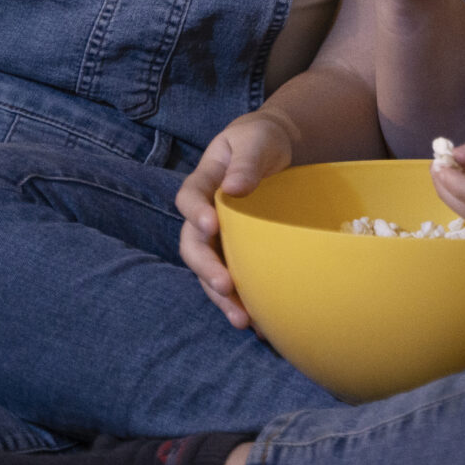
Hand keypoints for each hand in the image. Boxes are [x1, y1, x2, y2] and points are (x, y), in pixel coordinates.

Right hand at [177, 111, 299, 328]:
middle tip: (225, 285)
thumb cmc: (261, 141)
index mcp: (204, 182)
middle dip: (206, 268)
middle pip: (193, 245)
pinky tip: (260, 322)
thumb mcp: (255, 141)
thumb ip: (246, 162)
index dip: (195, 213)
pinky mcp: (237, 254)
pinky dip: (242, 301)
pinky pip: (233, 280)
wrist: (276, 151)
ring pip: (209, 271)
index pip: (189, 198)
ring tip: (241, 319)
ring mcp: (219, 238)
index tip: (210, 225)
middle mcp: (205, 214)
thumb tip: (234, 189)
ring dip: (221, 297)